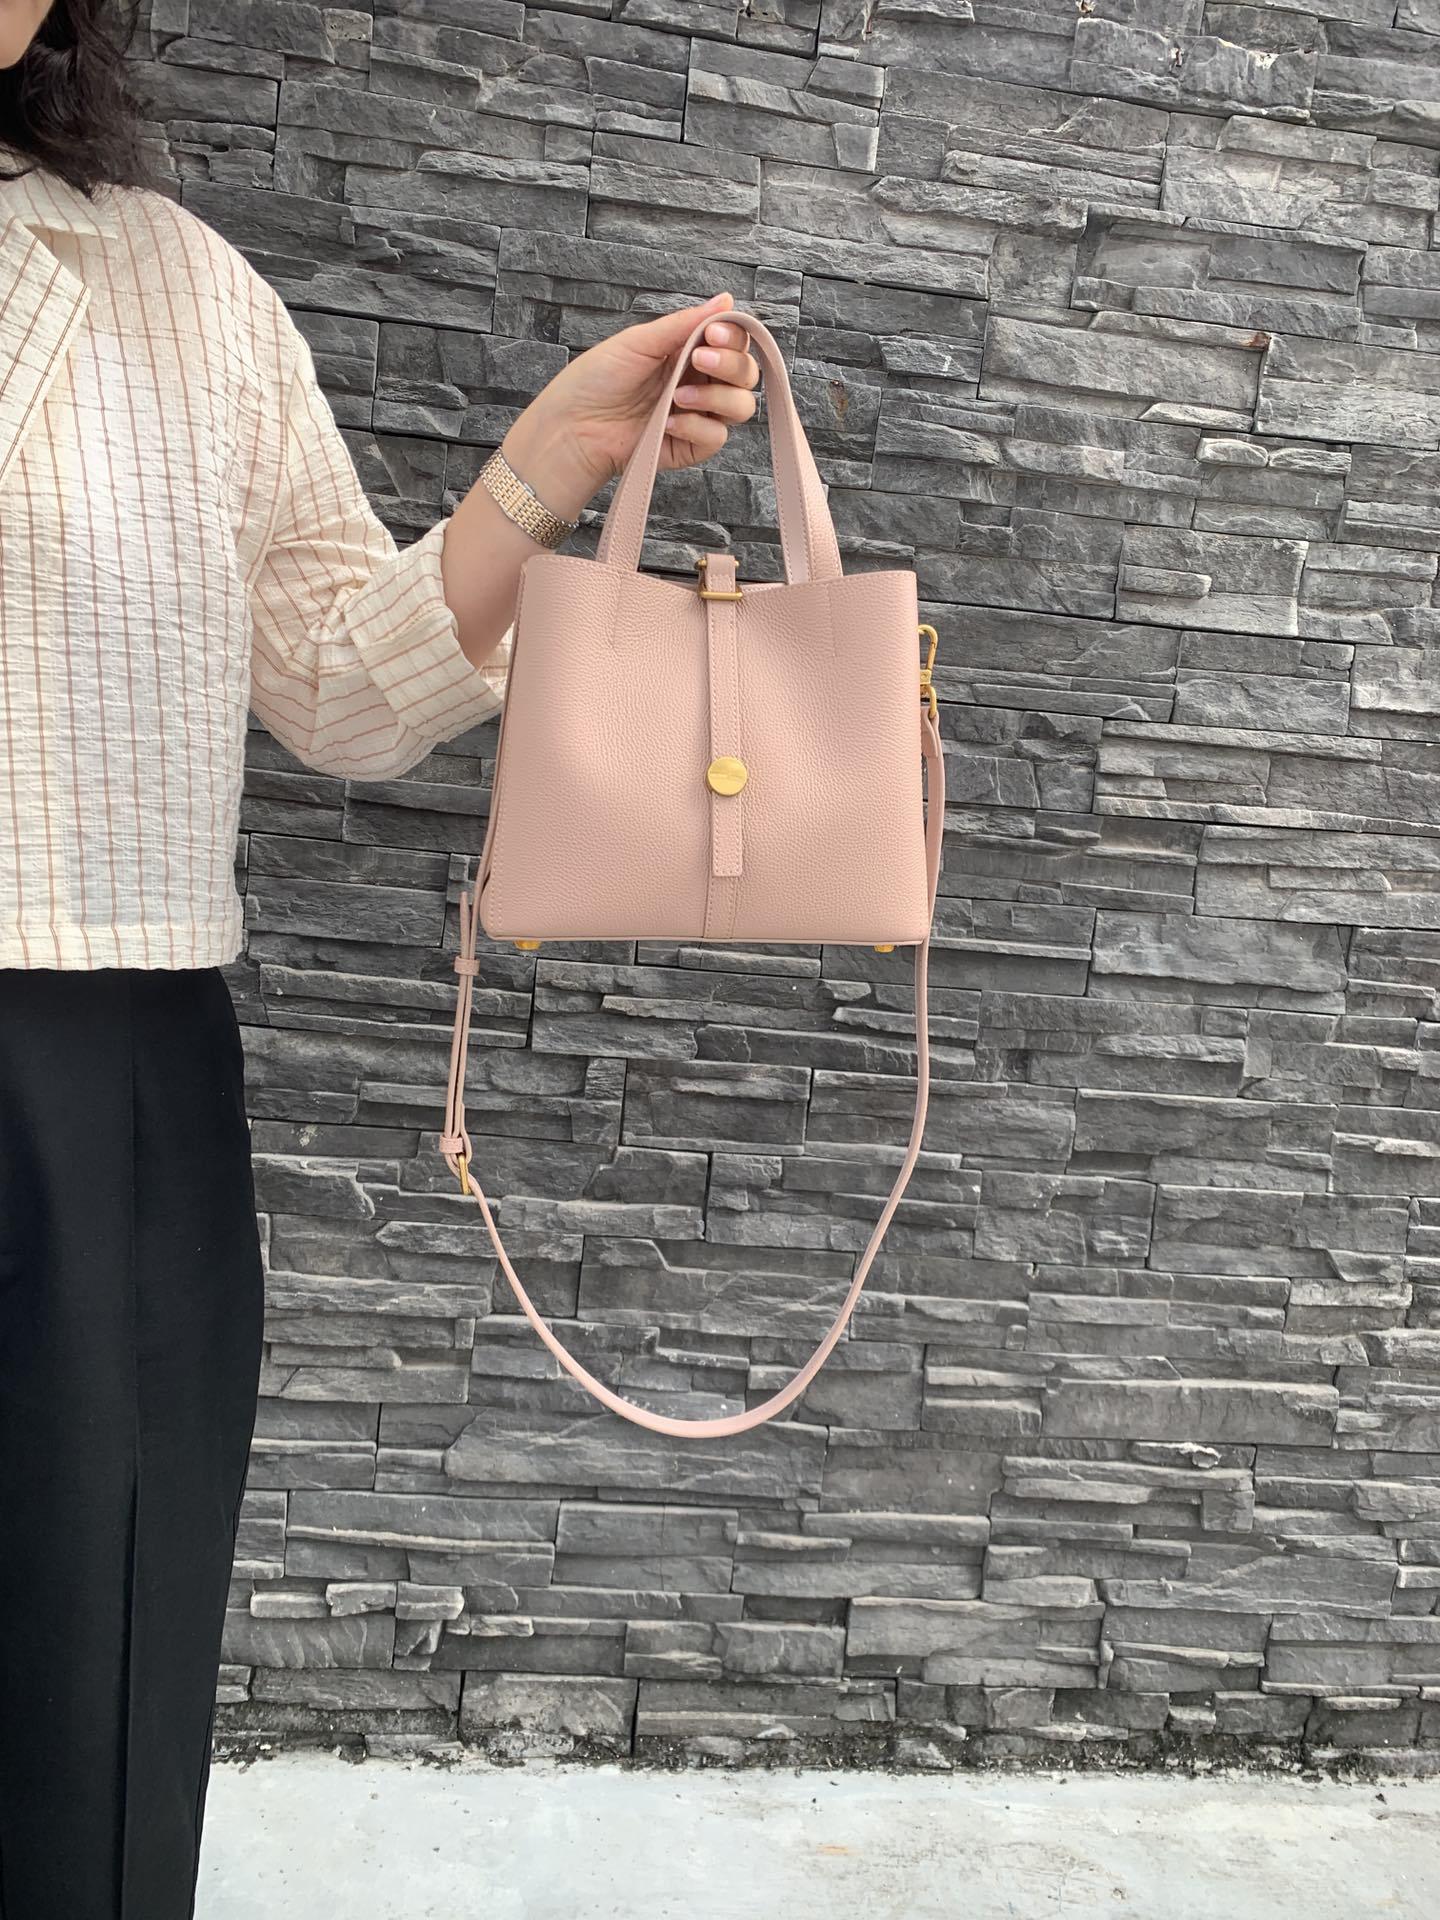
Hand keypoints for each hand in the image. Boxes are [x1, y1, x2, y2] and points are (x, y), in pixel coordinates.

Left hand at [499, 292, 760, 521]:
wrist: (573, 426)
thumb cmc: (597, 379)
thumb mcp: (641, 341)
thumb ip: (686, 323)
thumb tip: (726, 298)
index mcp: (688, 351)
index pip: (734, 341)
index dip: (734, 336)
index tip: (712, 333)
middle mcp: (699, 382)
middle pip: (746, 373)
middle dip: (731, 365)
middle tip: (700, 361)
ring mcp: (698, 415)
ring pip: (741, 406)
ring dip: (717, 398)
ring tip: (678, 397)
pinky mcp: (691, 446)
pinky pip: (717, 436)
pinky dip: (697, 427)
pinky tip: (668, 423)